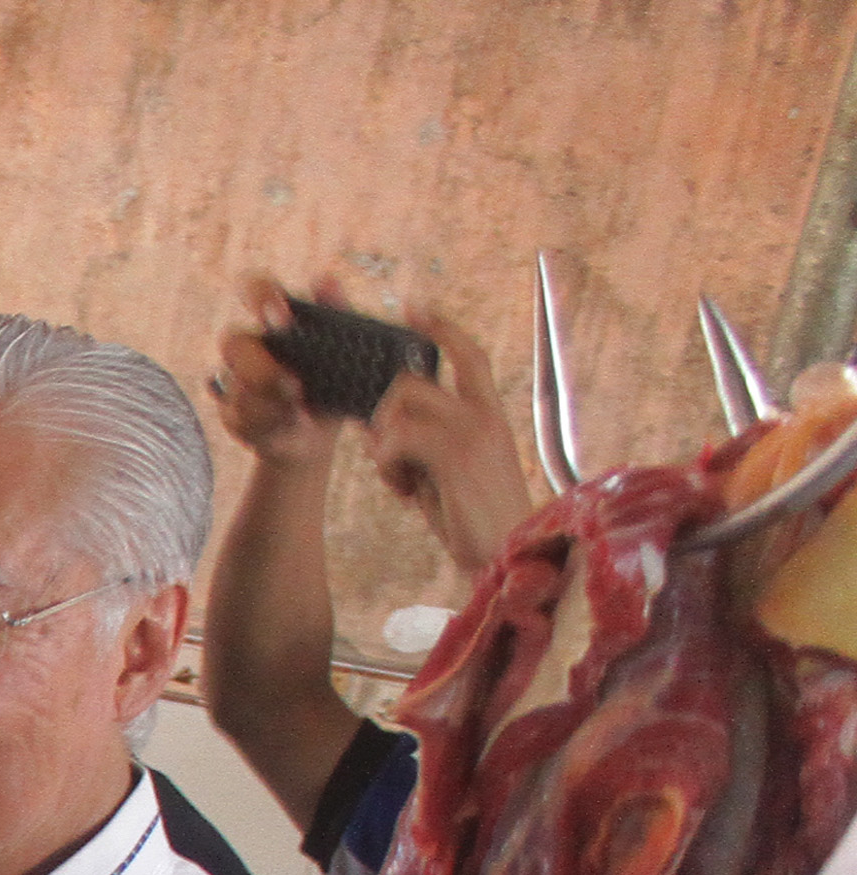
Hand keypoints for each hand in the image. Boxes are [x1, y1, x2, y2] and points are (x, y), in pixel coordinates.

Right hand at [211, 277, 336, 469]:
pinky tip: (291, 424)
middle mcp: (250, 345)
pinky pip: (237, 417)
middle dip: (261, 368)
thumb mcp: (344, 349)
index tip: (282, 318)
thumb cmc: (330, 384)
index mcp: (275, 319)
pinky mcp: (231, 413)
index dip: (261, 297)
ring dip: (269, 402)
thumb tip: (325, 280)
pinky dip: (268, 423)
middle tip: (293, 385)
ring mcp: (235, 380)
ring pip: (236, 386)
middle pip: (233, 343)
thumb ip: (336, 313)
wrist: (318, 436)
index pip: (255, 290)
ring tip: (299, 411)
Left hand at [368, 304, 538, 576]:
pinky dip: (388, 466)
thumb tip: (376, 426)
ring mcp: (473, 430)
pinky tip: (406, 493)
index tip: (413, 309)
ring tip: (402, 482)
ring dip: (384, 447)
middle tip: (390, 458)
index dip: (440, 328)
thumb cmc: (475, 519)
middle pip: (411, 381)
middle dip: (383, 416)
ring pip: (399, 407)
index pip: (468, 354)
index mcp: (489, 414)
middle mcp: (485, 413)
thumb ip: (423, 444)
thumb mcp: (448, 473)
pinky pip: (397, 438)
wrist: (508, 556)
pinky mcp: (457, 454)